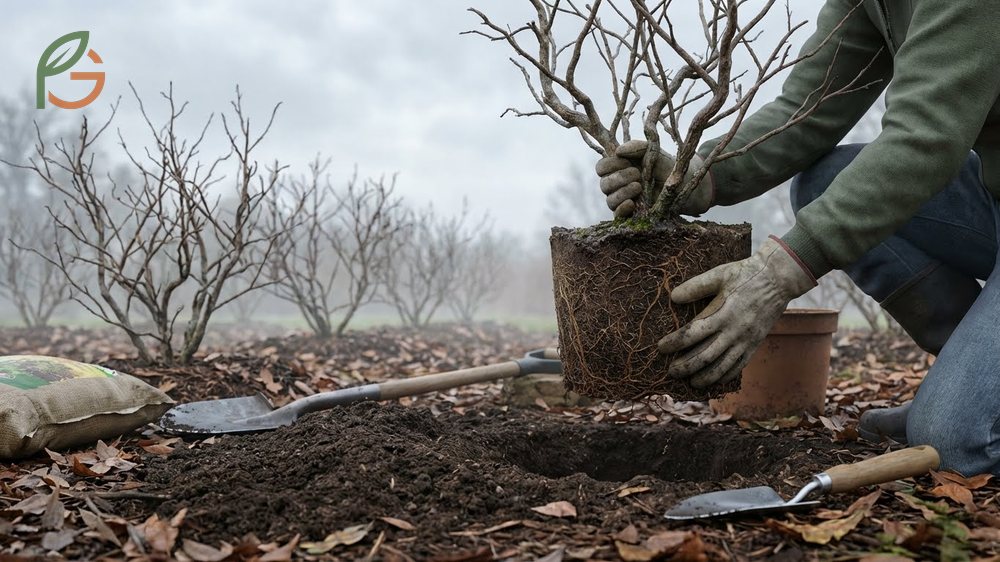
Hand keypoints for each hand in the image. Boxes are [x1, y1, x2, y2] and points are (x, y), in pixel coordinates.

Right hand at [594, 140, 713, 218]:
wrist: (684, 183)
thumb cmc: (666, 165)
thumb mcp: (652, 152)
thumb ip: (635, 147)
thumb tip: (617, 152)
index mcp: (619, 168)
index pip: (601, 168)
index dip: (609, 165)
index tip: (625, 161)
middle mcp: (618, 185)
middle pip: (603, 184)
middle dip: (619, 178)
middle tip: (637, 173)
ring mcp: (623, 201)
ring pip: (609, 200)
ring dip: (622, 192)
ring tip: (639, 186)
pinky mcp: (631, 214)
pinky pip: (617, 216)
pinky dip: (622, 209)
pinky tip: (632, 203)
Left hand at [657, 236, 815, 387]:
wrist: (778, 279)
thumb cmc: (745, 274)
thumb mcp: (720, 274)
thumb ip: (696, 286)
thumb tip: (673, 297)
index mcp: (722, 312)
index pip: (692, 333)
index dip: (675, 343)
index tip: (661, 347)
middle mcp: (733, 331)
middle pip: (705, 356)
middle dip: (686, 366)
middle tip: (671, 371)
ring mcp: (746, 340)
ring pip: (722, 366)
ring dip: (705, 377)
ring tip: (691, 382)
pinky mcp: (755, 344)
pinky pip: (739, 365)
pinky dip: (726, 375)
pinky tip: (715, 380)